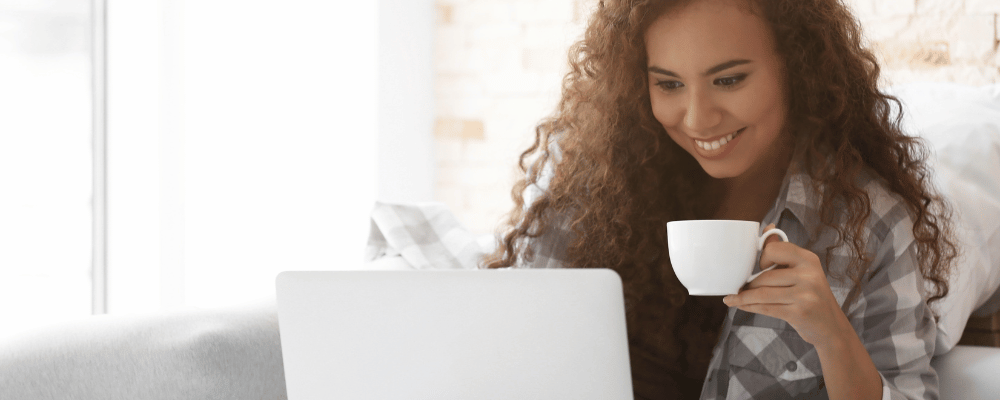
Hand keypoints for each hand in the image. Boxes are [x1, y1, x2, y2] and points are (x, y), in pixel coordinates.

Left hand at [722, 224, 853, 348]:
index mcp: (809, 259)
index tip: (760, 268)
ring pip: (762, 293)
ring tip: (732, 298)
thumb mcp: (803, 271)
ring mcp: (805, 294)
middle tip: (738, 288)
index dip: (763, 258)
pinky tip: (740, 305)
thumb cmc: (812, 296)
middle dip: (748, 284)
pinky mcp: (799, 313)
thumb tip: (767, 228)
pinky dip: (749, 307)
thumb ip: (784, 252)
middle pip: (765, 276)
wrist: (832, 327)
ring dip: (743, 297)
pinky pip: (766, 308)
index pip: (774, 249)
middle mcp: (809, 275)